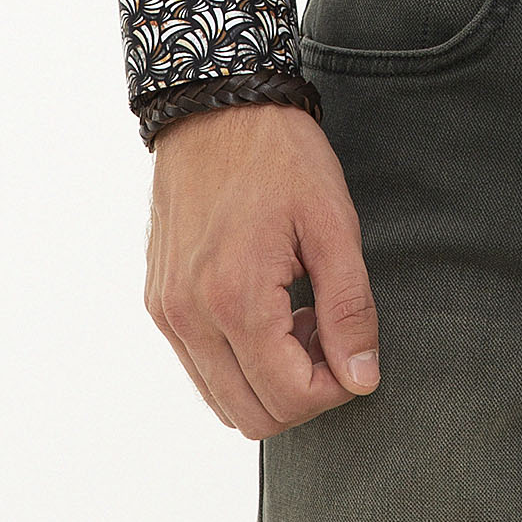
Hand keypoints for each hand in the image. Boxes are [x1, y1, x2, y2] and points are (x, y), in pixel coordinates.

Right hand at [144, 102, 379, 437]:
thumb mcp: (333, 222)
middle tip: (328, 333)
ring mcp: (168, 312)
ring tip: (299, 317)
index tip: (353, 348)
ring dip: (268, 380)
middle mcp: (190, 317)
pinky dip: (237, 362)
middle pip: (251, 415)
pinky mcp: (159, 302)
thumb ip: (349, 308)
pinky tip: (268, 309)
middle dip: (302, 391)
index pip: (288, 399)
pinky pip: (198, 367)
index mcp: (236, 298)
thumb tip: (362, 378)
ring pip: (221, 400)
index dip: (334, 388)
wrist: (216, 105)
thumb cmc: (279, 154)